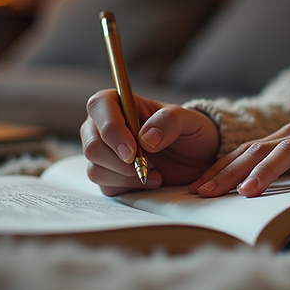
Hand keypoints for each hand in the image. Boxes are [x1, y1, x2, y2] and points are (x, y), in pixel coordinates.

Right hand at [80, 89, 219, 195]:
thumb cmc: (189, 130)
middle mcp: (103, 126)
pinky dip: (130, 187)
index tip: (132, 150)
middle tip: (148, 164)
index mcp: (119, 102)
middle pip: (92, 145)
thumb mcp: (188, 120)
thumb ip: (169, 121)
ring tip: (154, 170)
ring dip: (126, 176)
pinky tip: (151, 179)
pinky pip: (106, 186)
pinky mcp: (110, 176)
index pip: (99, 106)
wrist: (197, 156)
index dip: (111, 129)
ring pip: (95, 169)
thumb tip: (145, 139)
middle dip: (119, 161)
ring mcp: (104, 153)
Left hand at [188, 118, 289, 197]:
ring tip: (249, 191)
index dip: (220, 169)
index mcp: (289, 138)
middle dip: (231, 172)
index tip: (196, 190)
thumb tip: (240, 188)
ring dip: (269, 171)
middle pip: (261, 151)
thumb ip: (280, 167)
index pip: (247, 152)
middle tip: (207, 194)